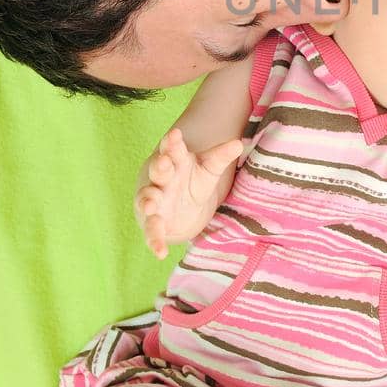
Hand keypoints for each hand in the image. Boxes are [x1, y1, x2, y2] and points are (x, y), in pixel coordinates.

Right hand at [134, 130, 242, 258]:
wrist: (180, 207)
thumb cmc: (193, 181)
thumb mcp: (209, 168)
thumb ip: (221, 156)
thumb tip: (238, 143)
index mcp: (174, 162)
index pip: (172, 149)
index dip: (172, 142)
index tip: (175, 134)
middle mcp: (160, 180)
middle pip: (158, 171)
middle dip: (160, 166)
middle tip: (164, 162)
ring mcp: (154, 201)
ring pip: (148, 200)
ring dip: (149, 201)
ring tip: (152, 205)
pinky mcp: (154, 223)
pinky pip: (152, 232)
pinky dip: (155, 241)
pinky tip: (160, 252)